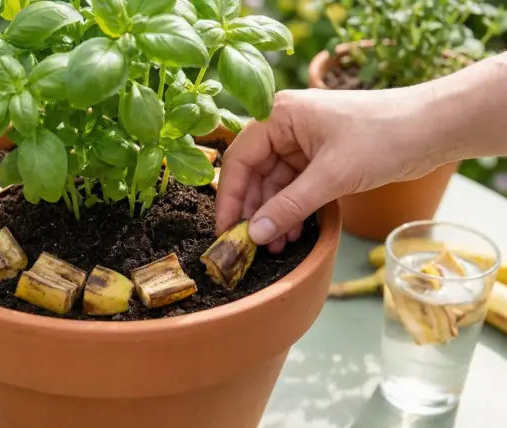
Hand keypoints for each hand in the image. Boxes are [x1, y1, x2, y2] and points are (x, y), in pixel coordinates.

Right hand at [215, 86, 445, 252]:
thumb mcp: (331, 176)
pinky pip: (294, 187)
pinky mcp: (320, 158)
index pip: (239, 158)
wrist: (434, 128)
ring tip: (274, 246)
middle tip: (250, 245)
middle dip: (254, 210)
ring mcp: (302, 142)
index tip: (226, 230)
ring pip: (274, 184)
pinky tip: (292, 234)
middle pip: (254, 173)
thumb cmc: (384, 137)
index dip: (230, 196)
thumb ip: (289, 206)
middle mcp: (285, 125)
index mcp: (280, 115)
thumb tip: (254, 234)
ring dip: (274, 215)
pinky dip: (292, 210)